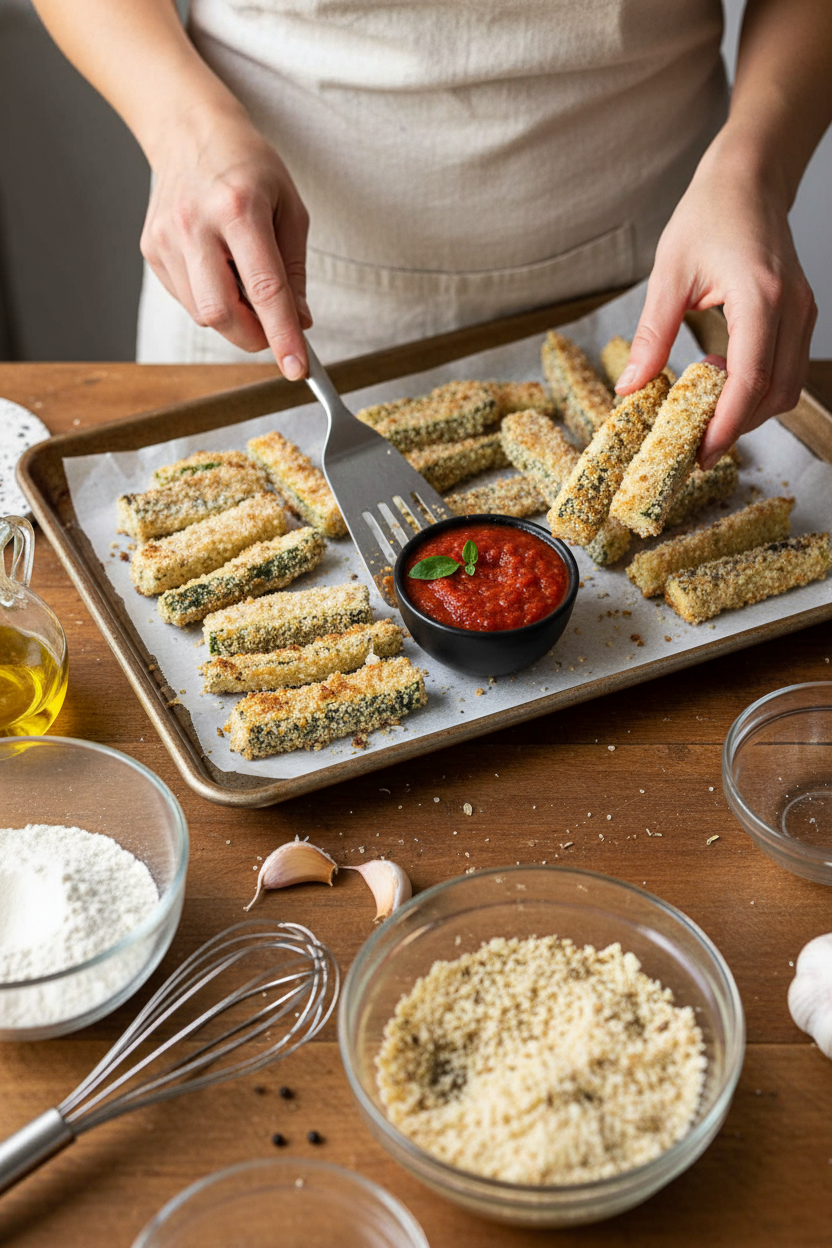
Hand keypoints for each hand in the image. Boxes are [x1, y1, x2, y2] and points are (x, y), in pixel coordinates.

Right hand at [141, 103, 311, 377]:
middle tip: (272, 326)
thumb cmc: (248, 167)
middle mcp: (196, 224)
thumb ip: (294, 272)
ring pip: (202, 313)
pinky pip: (186, 298)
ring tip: (242, 277)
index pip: (264, 290)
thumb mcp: (290, 209)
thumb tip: (299, 324)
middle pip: (222, 314)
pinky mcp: (151, 249)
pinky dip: (211, 298)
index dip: (282, 336)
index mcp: (239, 209)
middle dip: (253, 335)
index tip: (296, 369)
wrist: (188, 129)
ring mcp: (167, 237)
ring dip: (233, 315)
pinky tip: (218, 267)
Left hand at [615, 143, 816, 468]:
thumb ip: (653, 336)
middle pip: (774, 394)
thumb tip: (630, 388)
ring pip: (786, 388)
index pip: (750, 381)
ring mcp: (802, 313)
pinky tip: (721, 382)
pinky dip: (757, 390)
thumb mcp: (668, 273)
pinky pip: (787, 370)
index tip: (701, 454)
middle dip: (736, 426)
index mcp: (760, 298)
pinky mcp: (801, 315)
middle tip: (694, 444)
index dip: (726, 425)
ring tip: (704, 411)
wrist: (749, 179)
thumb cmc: (709, 214)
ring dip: (748, 411)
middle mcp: (792, 309)